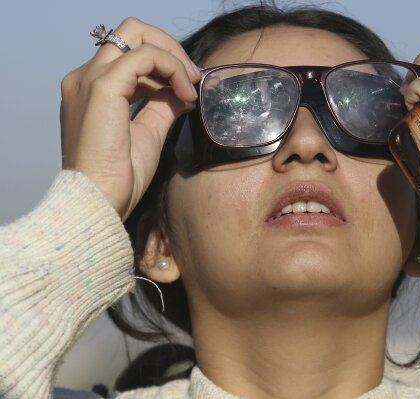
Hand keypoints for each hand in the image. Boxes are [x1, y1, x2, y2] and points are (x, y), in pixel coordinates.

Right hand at [60, 18, 200, 219]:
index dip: (165, 64)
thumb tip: (183, 90)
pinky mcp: (103, 87)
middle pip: (132, 32)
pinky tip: (184, 94)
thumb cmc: (119, 177)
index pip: (130, 54)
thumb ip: (162, 107)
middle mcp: (85, 77)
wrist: (98, 201)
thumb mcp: (148, 133)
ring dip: (173, 56)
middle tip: (191, 78)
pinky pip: (145, 55)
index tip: (188, 88)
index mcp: (92, 89)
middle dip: (169, 48)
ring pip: (137, 34)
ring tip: (190, 88)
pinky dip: (172, 67)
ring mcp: (90, 79)